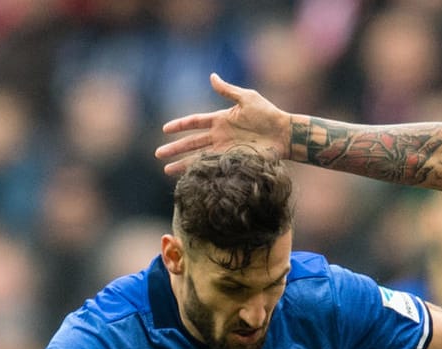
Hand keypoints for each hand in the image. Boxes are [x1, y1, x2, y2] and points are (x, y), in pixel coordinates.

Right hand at [157, 73, 291, 174]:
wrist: (283, 134)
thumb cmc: (268, 114)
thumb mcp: (247, 98)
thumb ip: (227, 90)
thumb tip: (212, 76)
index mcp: (220, 120)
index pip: (195, 122)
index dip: (180, 125)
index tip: (165, 129)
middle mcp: (219, 136)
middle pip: (191, 143)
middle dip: (175, 149)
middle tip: (158, 154)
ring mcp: (225, 150)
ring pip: (198, 158)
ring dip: (182, 164)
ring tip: (166, 171)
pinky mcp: (233, 161)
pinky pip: (213, 168)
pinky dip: (201, 172)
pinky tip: (189, 178)